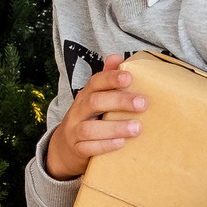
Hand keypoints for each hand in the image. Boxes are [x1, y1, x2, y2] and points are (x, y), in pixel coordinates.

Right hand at [42, 52, 146, 180]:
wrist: (63, 149)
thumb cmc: (88, 119)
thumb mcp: (94, 99)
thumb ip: (106, 80)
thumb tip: (118, 56)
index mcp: (85, 96)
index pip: (95, 82)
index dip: (111, 78)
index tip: (130, 77)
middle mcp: (78, 111)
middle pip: (94, 102)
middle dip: (119, 101)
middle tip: (143, 104)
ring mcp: (74, 131)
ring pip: (90, 128)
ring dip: (114, 127)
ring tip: (137, 128)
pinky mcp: (77, 150)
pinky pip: (87, 148)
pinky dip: (104, 146)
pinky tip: (121, 144)